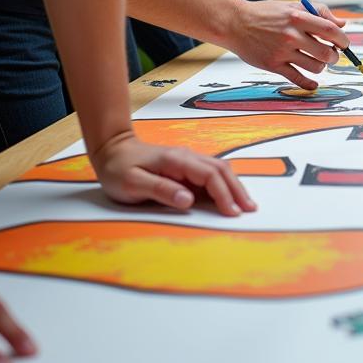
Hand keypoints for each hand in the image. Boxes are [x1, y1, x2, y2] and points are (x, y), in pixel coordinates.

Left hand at [91, 131, 256, 216]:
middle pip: (221, 170)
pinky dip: (224, 184)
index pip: (209, 176)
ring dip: (234, 186)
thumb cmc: (119, 169)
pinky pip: (211, 173)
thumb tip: (188, 200)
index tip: (232, 212)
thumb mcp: (132, 183)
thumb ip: (161, 190)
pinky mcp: (186, 166)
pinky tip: (229, 195)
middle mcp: (187, 157)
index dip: (223, 194)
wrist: (112, 150)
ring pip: (219, 170)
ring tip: (246, 204)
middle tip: (250, 209)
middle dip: (237, 190)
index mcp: (177, 160)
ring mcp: (188, 160)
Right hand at [229, 0, 348, 90]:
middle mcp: (291, 35)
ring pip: (315, 67)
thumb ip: (319, 12)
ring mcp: (282, 51)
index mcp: (298, 17)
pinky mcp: (273, 65)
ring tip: (318, 62)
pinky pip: (298, 79)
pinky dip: (309, 84)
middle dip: (335, 56)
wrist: (235, 23)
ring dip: (322, 67)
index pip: (330, 31)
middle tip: (332, 55)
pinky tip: (313, 83)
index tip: (343, 43)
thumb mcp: (292, 5)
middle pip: (326, 52)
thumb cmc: (266, 13)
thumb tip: (342, 25)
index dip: (343, 39)